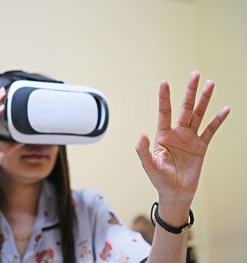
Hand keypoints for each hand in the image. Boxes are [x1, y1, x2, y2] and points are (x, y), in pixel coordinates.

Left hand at [136, 71, 229, 208]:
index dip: (164, 97)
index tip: (164, 82)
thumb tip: (141, 135)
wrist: (175, 192)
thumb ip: (143, 151)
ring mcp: (190, 138)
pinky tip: (225, 109)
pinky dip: (218, 120)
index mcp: (163, 135)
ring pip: (199, 115)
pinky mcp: (201, 147)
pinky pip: (211, 131)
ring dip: (205, 100)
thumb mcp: (149, 165)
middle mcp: (177, 133)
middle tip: (195, 74)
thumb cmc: (160, 179)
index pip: (164, 112)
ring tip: (211, 84)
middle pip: (185, 108)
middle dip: (190, 91)